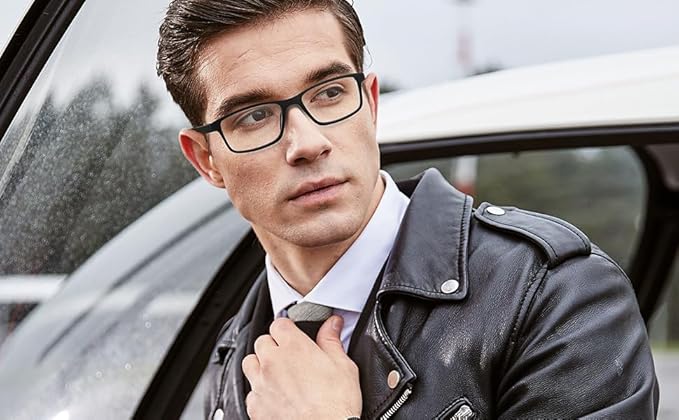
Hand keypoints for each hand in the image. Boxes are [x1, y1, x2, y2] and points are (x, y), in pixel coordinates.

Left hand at [242, 315, 361, 419]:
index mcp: (294, 347)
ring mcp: (261, 384)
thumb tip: (332, 324)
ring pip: (250, 363)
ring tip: (278, 373)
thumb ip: (332, 340)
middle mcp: (273, 362)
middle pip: (262, 341)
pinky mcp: (255, 406)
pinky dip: (260, 391)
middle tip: (290, 356)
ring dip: (261, 364)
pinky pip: (250, 391)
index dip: (288, 328)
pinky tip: (275, 396)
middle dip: (274, 346)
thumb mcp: (343, 366)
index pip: (280, 323)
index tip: (294, 335)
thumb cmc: (336, 404)